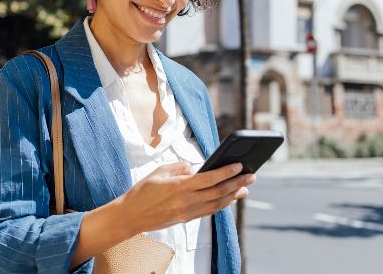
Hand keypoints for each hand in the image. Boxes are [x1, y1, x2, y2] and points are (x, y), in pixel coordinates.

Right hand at [115, 161, 255, 234]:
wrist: (131, 216)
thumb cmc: (142, 191)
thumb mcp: (158, 171)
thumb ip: (179, 167)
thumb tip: (194, 168)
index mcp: (180, 187)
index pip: (209, 178)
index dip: (226, 172)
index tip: (239, 165)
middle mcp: (187, 201)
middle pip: (218, 192)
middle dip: (237, 183)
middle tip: (251, 176)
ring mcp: (188, 212)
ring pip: (217, 204)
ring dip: (233, 196)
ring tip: (245, 188)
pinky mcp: (187, 218)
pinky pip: (209, 211)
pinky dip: (222, 205)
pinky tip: (229, 199)